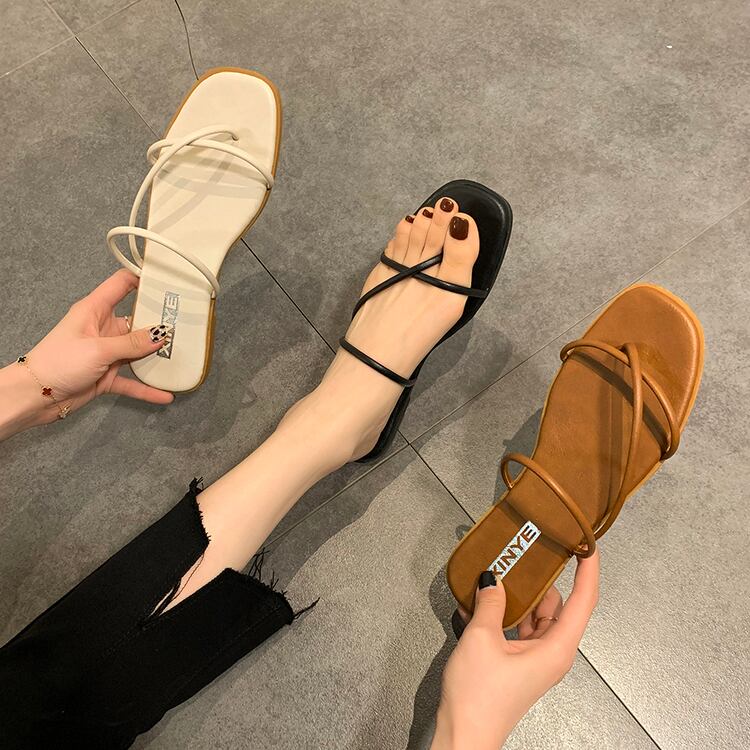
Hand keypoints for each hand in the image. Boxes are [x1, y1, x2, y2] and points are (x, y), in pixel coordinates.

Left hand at [1, 270, 172, 436]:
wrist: (35, 396)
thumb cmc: (56, 362)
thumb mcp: (98, 348)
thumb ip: (132, 343)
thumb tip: (160, 335)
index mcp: (95, 310)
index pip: (122, 284)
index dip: (143, 278)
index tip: (166, 279)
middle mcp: (103, 329)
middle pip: (138, 320)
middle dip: (159, 323)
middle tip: (185, 323)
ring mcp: (106, 353)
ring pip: (138, 351)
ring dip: (156, 356)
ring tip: (179, 357)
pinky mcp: (107, 375)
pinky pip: (133, 380)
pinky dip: (147, 387)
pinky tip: (165, 394)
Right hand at [432, 551, 599, 749]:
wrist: (464, 735)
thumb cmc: (478, 697)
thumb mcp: (481, 639)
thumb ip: (491, 603)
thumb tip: (494, 578)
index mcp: (556, 648)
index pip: (583, 601)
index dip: (588, 571)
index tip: (587, 546)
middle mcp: (552, 653)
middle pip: (556, 605)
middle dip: (540, 579)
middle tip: (529, 552)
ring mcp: (536, 658)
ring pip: (535, 615)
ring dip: (517, 597)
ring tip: (497, 575)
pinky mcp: (519, 663)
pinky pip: (519, 629)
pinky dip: (503, 614)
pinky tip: (480, 602)